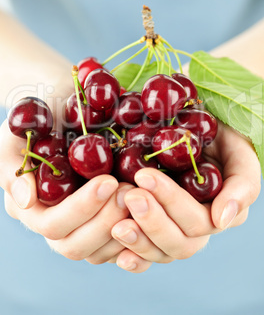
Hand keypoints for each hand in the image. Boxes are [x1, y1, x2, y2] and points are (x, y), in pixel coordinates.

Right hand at [0, 119, 133, 262]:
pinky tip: (149, 216)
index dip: (81, 208)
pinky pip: (120, 248)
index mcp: (33, 208)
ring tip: (139, 195)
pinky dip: (137, 238)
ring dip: (124, 229)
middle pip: (76, 245)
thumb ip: (15, 168)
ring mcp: (82, 227)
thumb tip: (27, 200)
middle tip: (128, 192)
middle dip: (105, 221)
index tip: (108, 181)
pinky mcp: (105, 225)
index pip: (52, 224)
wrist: (67, 109)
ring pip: (100, 252)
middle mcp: (57, 223)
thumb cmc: (41, 121)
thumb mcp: (17, 137)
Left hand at [111, 122, 260, 271]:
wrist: (195, 129)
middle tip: (131, 194)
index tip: (144, 176)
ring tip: (117, 226)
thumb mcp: (238, 152)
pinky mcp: (155, 231)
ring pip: (162, 252)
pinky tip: (118, 255)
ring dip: (140, 241)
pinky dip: (133, 258)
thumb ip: (242, 185)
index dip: (170, 201)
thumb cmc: (221, 139)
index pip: (198, 220)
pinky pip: (146, 255)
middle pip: (179, 242)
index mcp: (220, 213)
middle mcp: (198, 227)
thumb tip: (222, 219)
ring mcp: (176, 230)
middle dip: (153, 221)